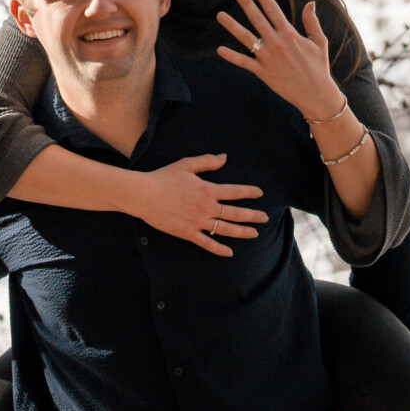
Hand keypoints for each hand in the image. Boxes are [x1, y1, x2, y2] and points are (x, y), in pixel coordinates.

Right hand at [128, 154, 269, 256]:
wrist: (145, 195)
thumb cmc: (164, 178)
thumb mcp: (186, 164)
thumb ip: (207, 161)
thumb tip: (224, 157)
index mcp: (208, 190)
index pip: (235, 192)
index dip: (249, 192)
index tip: (259, 193)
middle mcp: (206, 207)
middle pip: (235, 213)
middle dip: (252, 215)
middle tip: (265, 218)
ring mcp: (198, 222)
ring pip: (225, 229)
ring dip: (242, 232)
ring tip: (254, 234)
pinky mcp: (187, 233)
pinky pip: (207, 243)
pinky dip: (219, 249)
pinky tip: (229, 252)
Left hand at [218, 0, 345, 122]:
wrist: (316, 94)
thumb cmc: (318, 67)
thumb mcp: (319, 42)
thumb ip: (312, 22)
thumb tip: (310, 3)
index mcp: (289, 34)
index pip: (273, 10)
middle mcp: (277, 43)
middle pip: (257, 19)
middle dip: (246, 3)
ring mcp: (268, 58)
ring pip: (246, 38)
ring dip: (232, 26)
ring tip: (220, 15)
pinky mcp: (263, 72)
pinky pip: (244, 62)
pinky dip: (232, 57)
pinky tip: (220, 50)